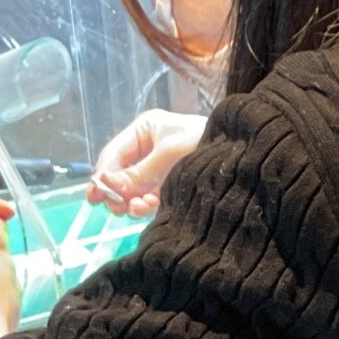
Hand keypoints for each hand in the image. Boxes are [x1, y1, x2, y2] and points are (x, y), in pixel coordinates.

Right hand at [88, 108, 207, 216]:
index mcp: (144, 131)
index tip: (95, 196)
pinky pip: (149, 199)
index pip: (114, 154)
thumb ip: (138, 172)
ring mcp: (159, 169)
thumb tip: (105, 185)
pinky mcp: (170, 187)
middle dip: (116, 191)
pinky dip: (145, 205)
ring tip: (135, 208)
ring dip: (130, 201)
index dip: (103, 174)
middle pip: (120, 174)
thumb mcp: (169, 154)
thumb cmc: (205, 142)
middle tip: (115, 208)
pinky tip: (148, 208)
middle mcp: (148, 150)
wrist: (243, 155)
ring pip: (133, 190)